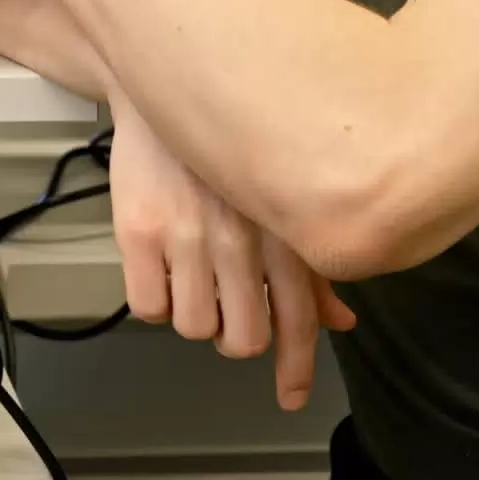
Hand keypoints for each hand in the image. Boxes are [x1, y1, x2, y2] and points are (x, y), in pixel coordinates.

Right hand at [107, 95, 352, 411]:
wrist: (159, 81)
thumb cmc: (224, 143)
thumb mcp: (278, 196)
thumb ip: (310, 263)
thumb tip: (340, 321)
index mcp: (282, 229)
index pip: (297, 319)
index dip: (295, 369)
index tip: (289, 398)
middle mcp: (240, 237)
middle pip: (242, 338)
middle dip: (234, 332)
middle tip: (225, 307)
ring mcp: (187, 234)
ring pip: (193, 327)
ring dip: (193, 314)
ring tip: (189, 278)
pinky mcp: (138, 230)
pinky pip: (148, 306)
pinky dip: (155, 300)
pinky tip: (160, 271)